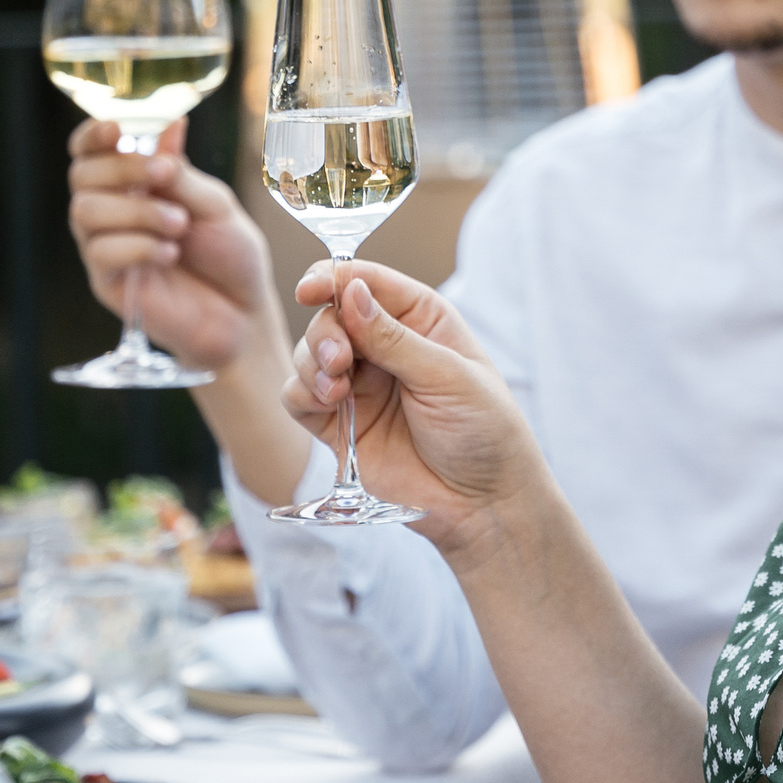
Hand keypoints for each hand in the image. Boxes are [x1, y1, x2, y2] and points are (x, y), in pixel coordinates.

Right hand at [67, 120, 277, 373]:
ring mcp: (105, 246)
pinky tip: (170, 254)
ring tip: (179, 224)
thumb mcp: (215, 204)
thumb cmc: (229, 252)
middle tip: (163, 176)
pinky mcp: (107, 282)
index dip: (93, 135)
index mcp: (134, 182)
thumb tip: (171, 124)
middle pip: (81, 176)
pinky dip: (138, 246)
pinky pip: (100, 252)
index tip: (117, 130)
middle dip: (121, 169)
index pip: (91, 150)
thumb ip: (183, 172)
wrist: (241, 311)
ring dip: (136, 210)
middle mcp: (111, 209)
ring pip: (85, 212)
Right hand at [286, 261, 550, 557]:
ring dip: (312, 362)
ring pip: (309, 353)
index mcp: (420, 319)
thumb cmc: (484, 432)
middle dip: (325, 331)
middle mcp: (384, 345)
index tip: (311, 288)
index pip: (367, 282)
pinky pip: (298, 396)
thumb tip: (352, 291)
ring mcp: (359, 385)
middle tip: (339, 360)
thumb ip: (394, 337)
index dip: (335, 278)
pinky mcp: (338, 425)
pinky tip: (327, 402)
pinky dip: (301, 392)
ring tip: (336, 387)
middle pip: (330, 315)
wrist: (482, 504)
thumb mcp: (447, 376)